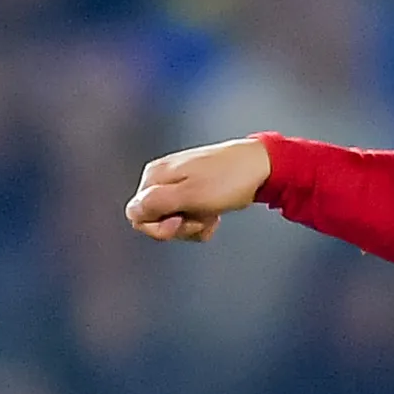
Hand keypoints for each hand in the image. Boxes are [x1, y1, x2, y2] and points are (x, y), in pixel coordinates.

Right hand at [128, 138, 271, 241]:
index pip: (137, 215)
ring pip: (174, 220)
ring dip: (193, 225)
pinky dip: (201, 219)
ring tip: (212, 214)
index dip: (158, 227)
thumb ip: (156, 204)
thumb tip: (131, 212)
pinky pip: (188, 214)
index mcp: (155, 176)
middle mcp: (162, 178)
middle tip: (200, 219)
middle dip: (179, 227)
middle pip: (156, 220)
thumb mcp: (189, 196)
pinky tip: (215, 215)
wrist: (262, 166)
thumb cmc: (228, 180)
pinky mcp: (195, 189)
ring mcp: (179, 183)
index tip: (181, 222)